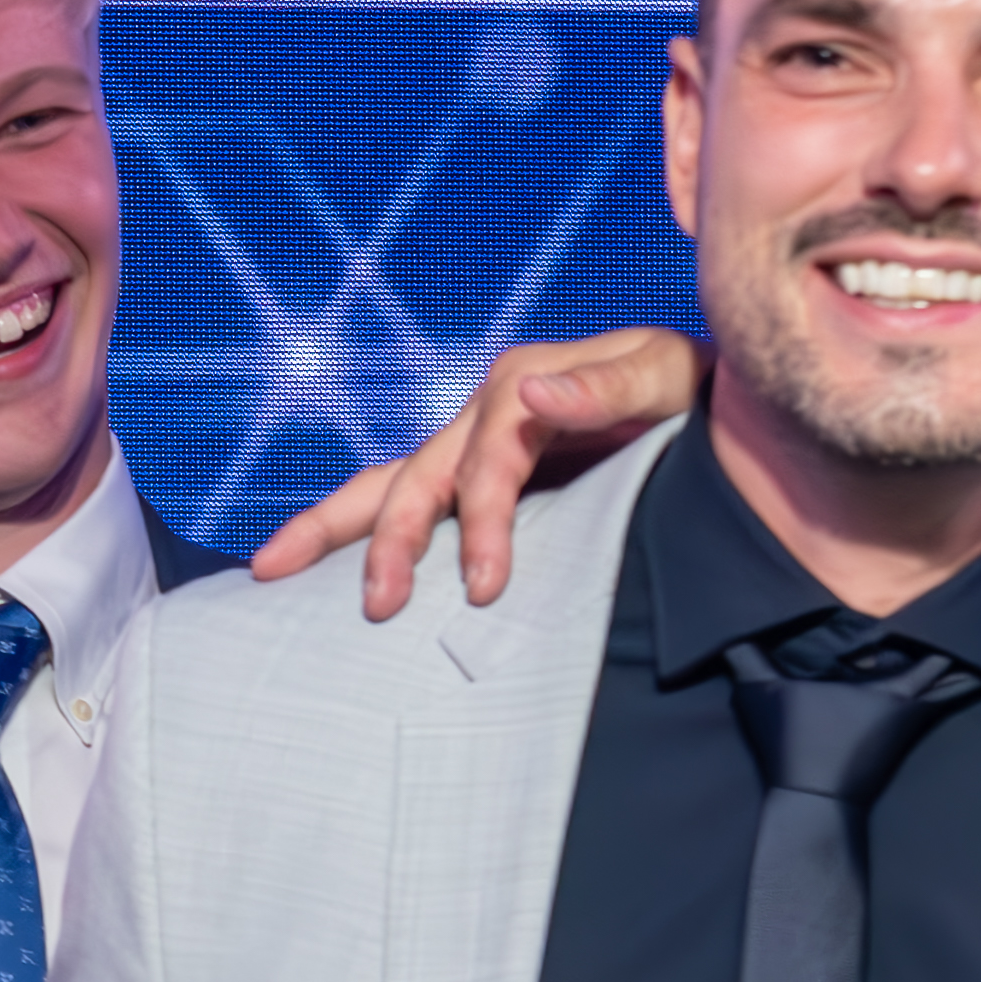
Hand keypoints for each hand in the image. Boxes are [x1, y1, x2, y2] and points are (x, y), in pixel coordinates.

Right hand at [252, 325, 704, 619]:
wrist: (709, 398)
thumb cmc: (691, 389)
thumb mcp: (663, 375)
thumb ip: (606, 387)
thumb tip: (533, 394)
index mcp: (523, 385)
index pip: (482, 461)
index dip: (480, 522)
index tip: (485, 585)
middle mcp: (488, 412)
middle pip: (413, 474)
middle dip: (383, 538)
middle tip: (376, 606)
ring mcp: (478, 444)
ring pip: (392, 485)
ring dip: (334, 529)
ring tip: (272, 571)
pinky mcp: (484, 478)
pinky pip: (415, 503)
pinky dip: (367, 534)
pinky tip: (328, 572)